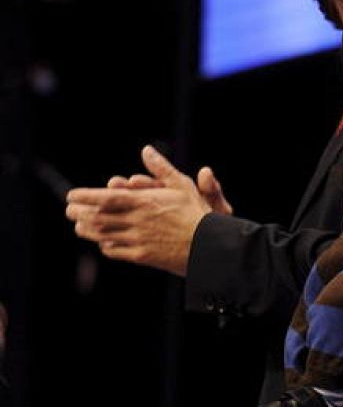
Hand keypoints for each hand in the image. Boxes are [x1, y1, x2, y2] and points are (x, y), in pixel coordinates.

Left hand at [65, 145, 212, 275]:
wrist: (208, 246)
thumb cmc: (198, 213)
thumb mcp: (182, 185)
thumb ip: (161, 168)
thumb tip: (146, 150)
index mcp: (144, 202)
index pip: (105, 198)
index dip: (85, 196)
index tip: (71, 195)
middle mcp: (137, 221)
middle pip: (98, 218)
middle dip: (80, 213)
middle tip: (70, 210)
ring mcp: (137, 240)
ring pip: (104, 235)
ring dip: (88, 230)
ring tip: (79, 225)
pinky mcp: (142, 256)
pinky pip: (117, 251)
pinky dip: (106, 246)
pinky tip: (103, 243)